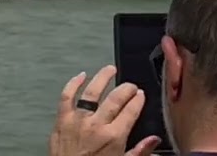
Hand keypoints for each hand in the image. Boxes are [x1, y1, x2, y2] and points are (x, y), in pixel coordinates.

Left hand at [48, 65, 162, 155]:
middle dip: (126, 88)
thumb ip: (139, 151)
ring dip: (102, 78)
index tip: (140, 94)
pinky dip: (73, 84)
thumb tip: (154, 140)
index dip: (137, 100)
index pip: (130, 111)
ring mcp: (78, 120)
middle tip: (131, 86)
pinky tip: (81, 76)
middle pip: (115, 98)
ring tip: (110, 69)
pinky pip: (66, 97)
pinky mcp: (62, 120)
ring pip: (92, 92)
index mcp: (114, 137)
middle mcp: (97, 126)